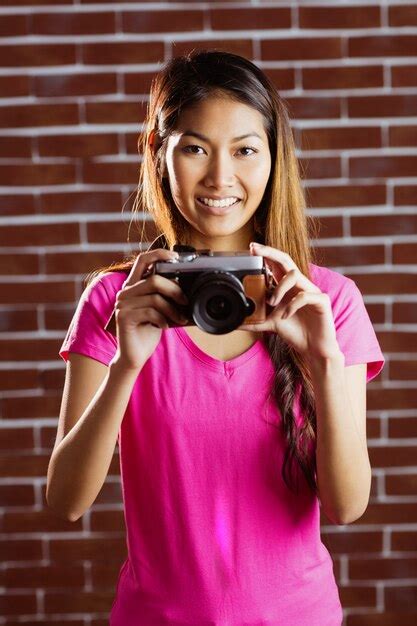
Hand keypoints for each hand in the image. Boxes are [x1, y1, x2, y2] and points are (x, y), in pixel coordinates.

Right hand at [111, 248, 188, 370]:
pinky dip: (163, 320)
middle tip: (186, 302)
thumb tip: (185, 287)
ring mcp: (122, 304)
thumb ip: (166, 296)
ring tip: (180, 319)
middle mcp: (125, 292)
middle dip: (175, 290)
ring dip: (173, 310)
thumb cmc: (149, 331)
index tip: (176, 257)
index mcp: (134, 286)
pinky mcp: (123, 317)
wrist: (135, 355)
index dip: (159, 254)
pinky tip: (165, 326)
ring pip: (155, 298)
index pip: (143, 260)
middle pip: (154, 279)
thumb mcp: (161, 310)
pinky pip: (151, 312)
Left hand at [237, 242, 342, 362]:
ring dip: (279, 288)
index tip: (251, 248)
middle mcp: (300, 285)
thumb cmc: (295, 332)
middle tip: (255, 250)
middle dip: (270, 252)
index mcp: (288, 287)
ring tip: (271, 303)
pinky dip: (292, 305)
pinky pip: (305, 296)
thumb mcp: (270, 324)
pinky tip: (285, 316)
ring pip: (294, 275)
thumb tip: (236, 323)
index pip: (277, 264)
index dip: (266, 254)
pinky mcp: (322, 301)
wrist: (314, 349)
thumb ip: (254, 321)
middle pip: (286, 260)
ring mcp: (312, 291)